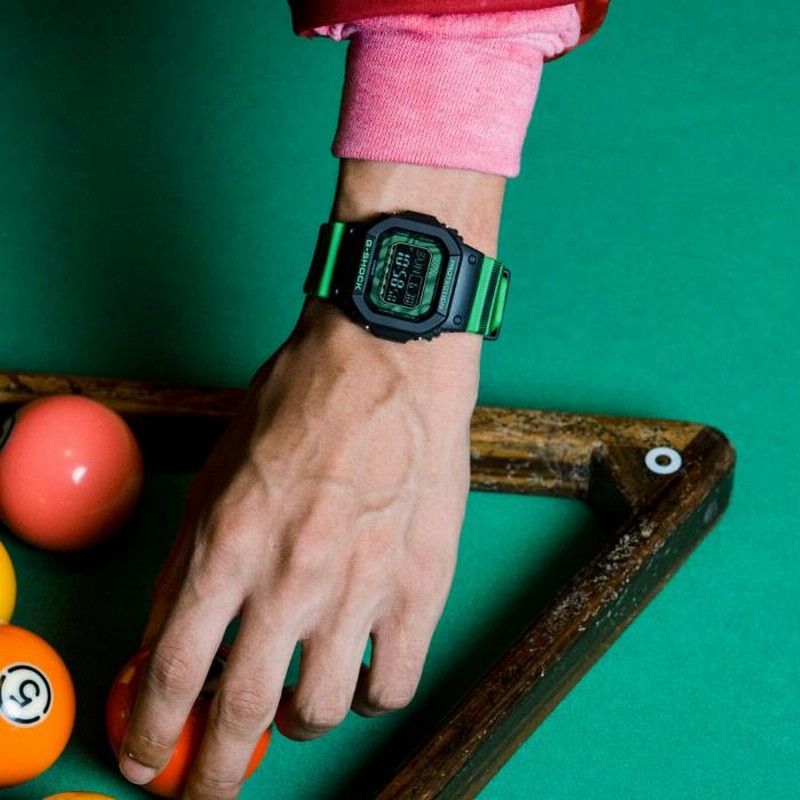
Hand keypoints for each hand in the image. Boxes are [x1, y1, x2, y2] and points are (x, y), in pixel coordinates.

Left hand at [118, 298, 481, 798]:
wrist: (386, 363)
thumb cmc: (300, 404)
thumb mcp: (217, 474)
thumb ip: (192, 562)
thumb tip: (167, 636)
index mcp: (226, 548)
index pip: (172, 673)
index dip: (153, 734)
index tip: (150, 761)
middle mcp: (290, 581)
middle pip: (242, 715)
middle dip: (213, 774)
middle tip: (207, 789)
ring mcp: (361, 589)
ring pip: (318, 712)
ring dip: (296, 725)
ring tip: (297, 701)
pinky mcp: (421, 587)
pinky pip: (392, 686)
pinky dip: (367, 699)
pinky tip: (359, 675)